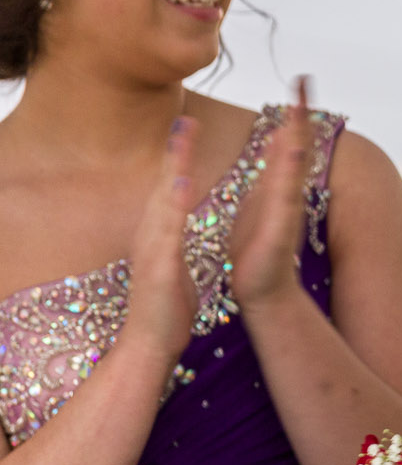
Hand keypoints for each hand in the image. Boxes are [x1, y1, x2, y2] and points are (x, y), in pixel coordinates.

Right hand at [127, 115, 204, 360]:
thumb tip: (174, 213)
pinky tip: (180, 190)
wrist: (150, 345)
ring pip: (162, 205)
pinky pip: (166, 235)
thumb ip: (171, 234)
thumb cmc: (165, 305)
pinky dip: (171, 212)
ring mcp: (152, 252)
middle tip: (186, 119)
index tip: (189, 127)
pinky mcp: (157, 270)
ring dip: (171, 172)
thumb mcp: (171, 260)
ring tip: (183, 140)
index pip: (169, 189)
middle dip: (174, 153)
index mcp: (159, 234)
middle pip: (162, 188)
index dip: (178, 158)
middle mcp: (151, 237)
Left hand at [230, 78, 315, 311]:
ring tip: (301, 106)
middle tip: (305, 80)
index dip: (294, 110)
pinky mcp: (281, 227)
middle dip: (300, 112)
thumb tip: (273, 140)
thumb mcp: (258, 202)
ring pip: (295, 163)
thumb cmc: (256, 249)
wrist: (260, 288)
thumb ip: (269, 173)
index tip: (298, 80)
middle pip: (297, 142)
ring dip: (299, 135)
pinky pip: (287, 194)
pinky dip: (291, 171)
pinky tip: (293, 151)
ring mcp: (286, 206)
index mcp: (275, 182)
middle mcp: (286, 190)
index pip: (287, 138)